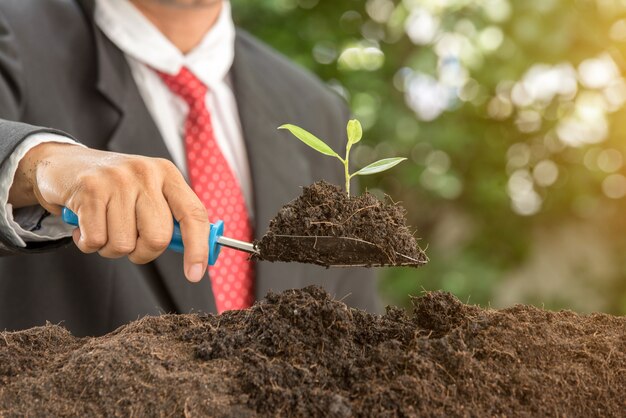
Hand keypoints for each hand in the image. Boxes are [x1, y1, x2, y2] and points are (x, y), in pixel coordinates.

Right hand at [9, 142, 208, 281]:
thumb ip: (169, 218)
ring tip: (103, 227)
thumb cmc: (113, 187)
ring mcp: (117, 180)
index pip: (194, 214)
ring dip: (111, 249)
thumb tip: (193, 255)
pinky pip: (96, 241)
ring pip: (124, 245)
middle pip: (158, 238)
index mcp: (168, 174)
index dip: (197, 248)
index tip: (195, 274)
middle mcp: (146, 174)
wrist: (64, 164)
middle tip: (129, 243)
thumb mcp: (148, 191)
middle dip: (143, 253)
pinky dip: (88, 244)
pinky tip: (84, 226)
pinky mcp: (89, 189)